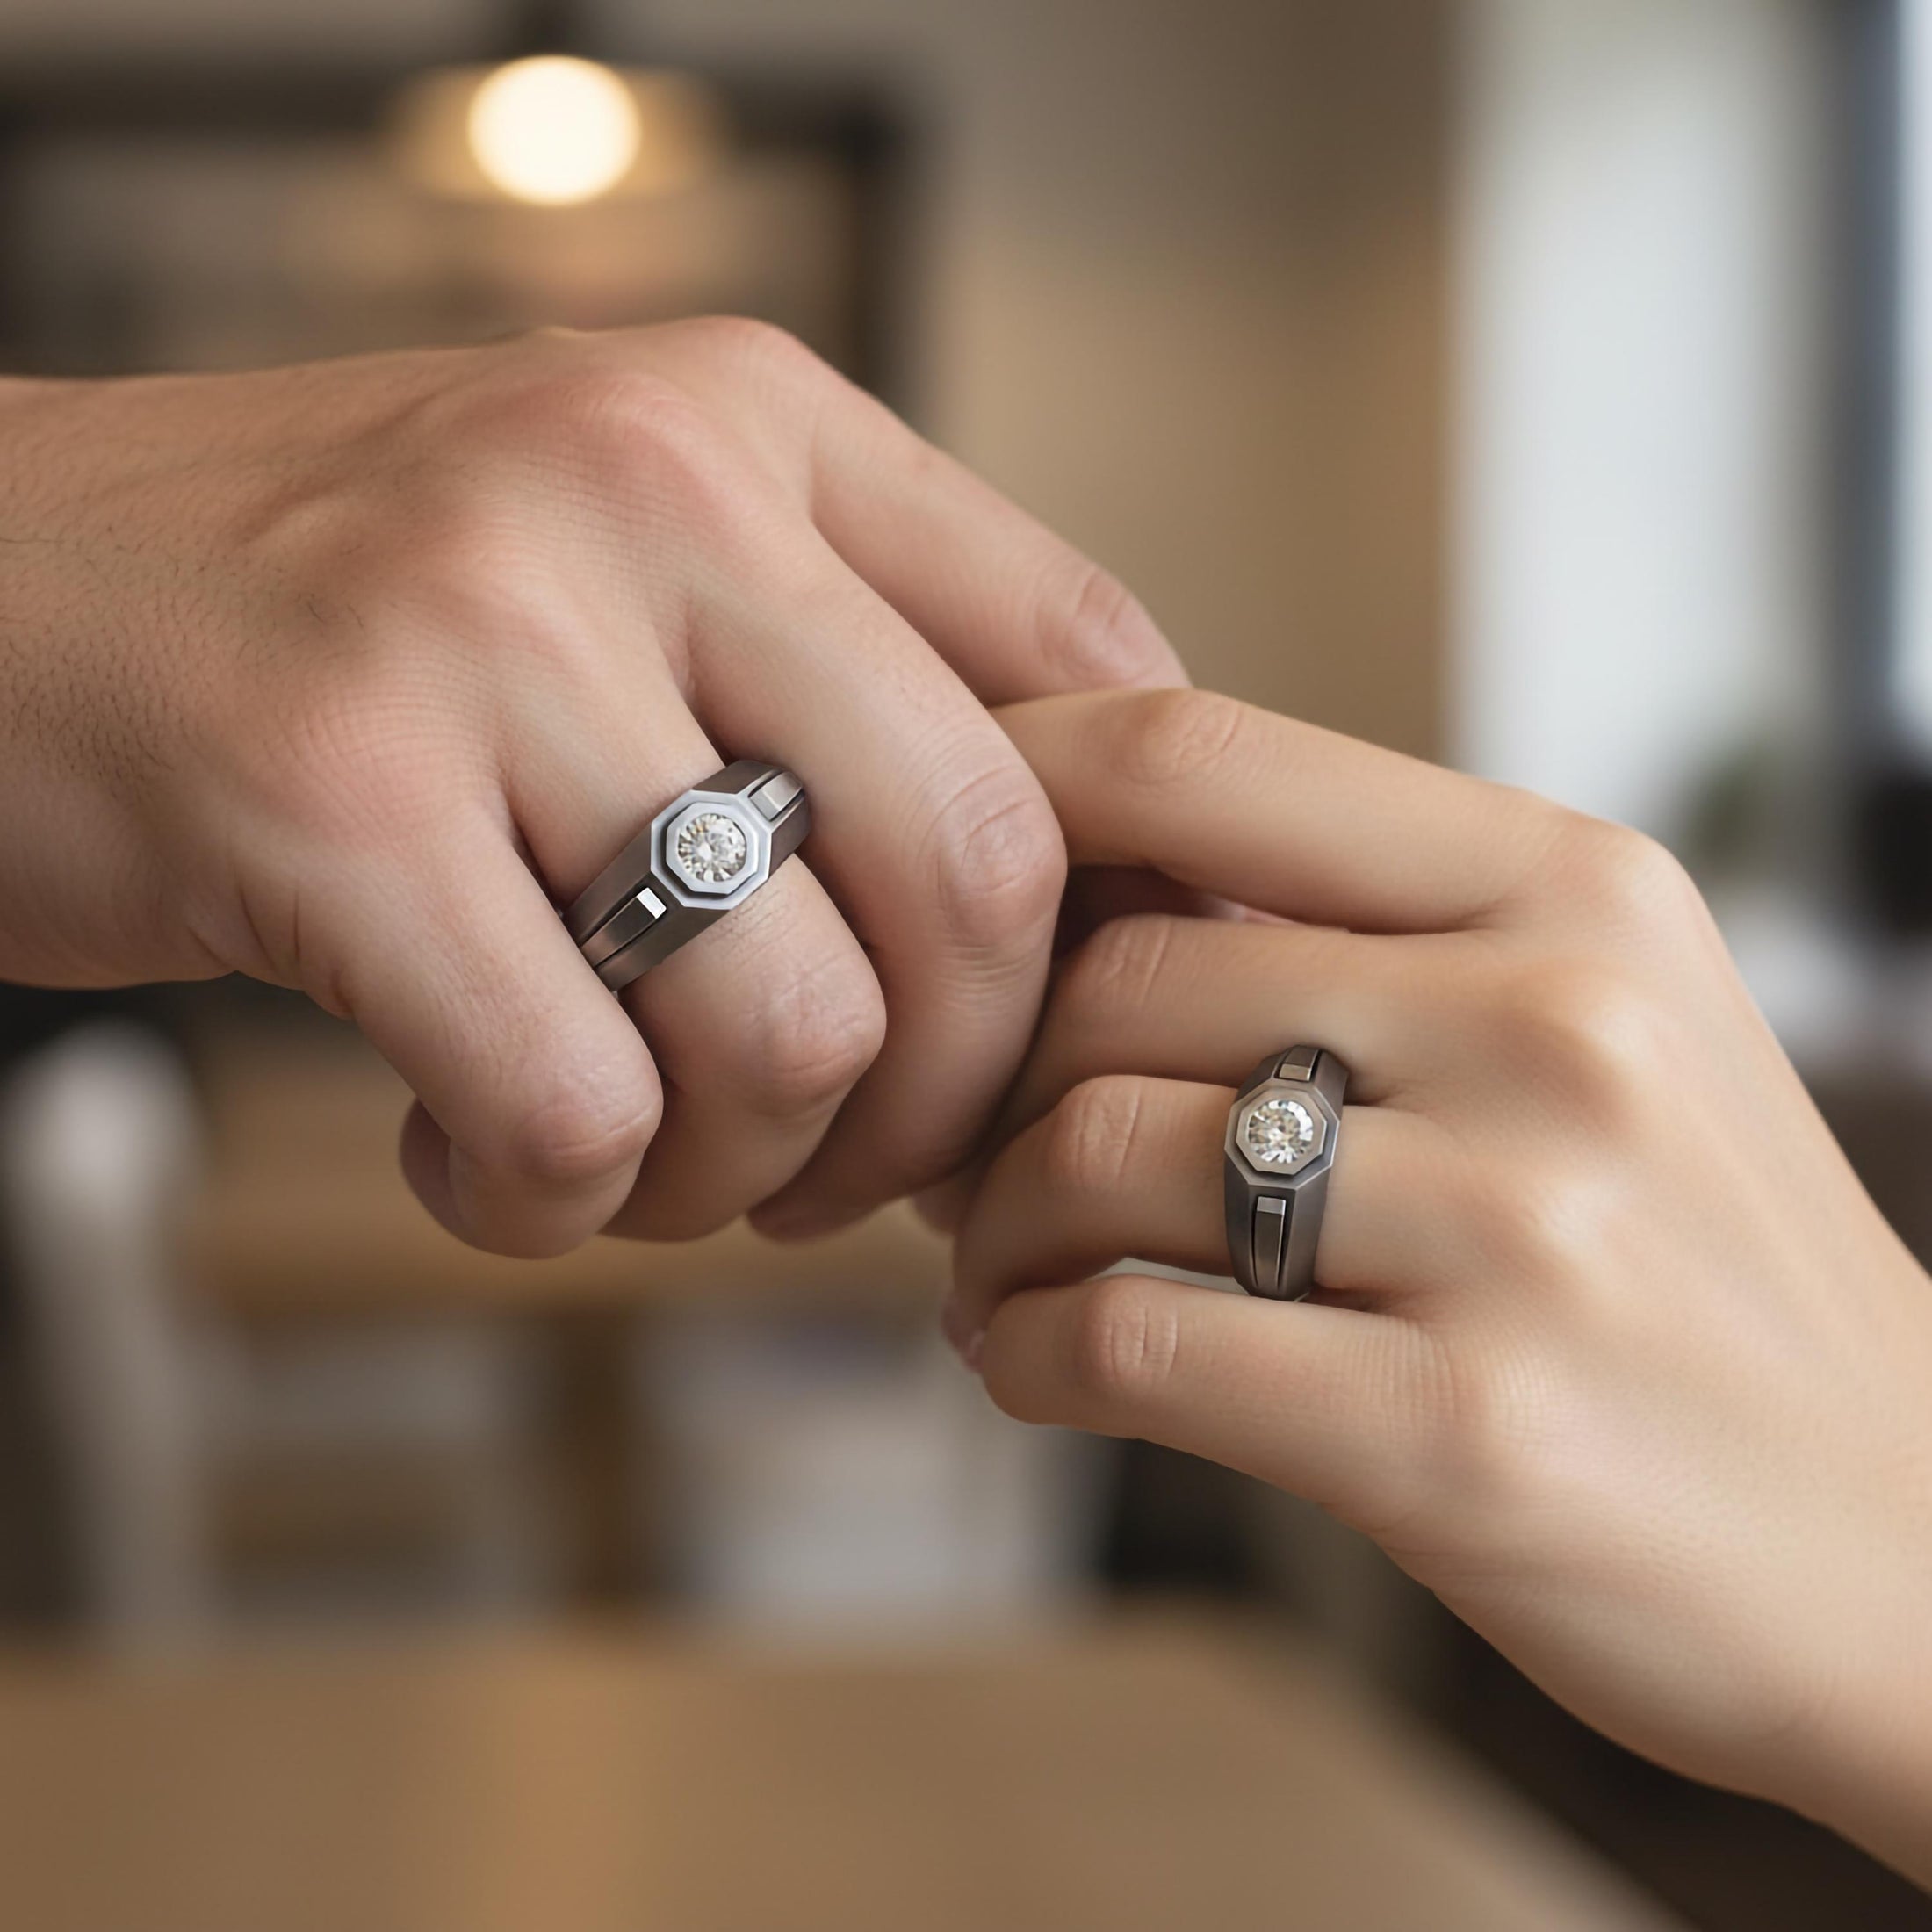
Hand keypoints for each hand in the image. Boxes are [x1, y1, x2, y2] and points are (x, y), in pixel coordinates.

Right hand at [0, 323, 1180, 1255]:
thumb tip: (1065, 919)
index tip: (1037, 1034)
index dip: (1116, 899)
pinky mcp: (327, 793)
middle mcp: (647, 486)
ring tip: (631, 1156)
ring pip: (793, 1025)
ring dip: (736, 1175)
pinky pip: (574, 1108)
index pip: (1095, 668)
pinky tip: (477, 1157)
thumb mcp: (626, 569)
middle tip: (838, 1163)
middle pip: (986, 874)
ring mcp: (483, 627)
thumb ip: (835, 683)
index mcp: (761, 425)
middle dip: (940, 1098)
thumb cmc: (346, 626)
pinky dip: (553, 1201)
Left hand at [945, 689, 1931, 1881]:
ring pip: (1092, 1152)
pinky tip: (1034, 1369)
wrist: (1909, 1544)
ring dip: (988, 1228)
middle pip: (1112, 975)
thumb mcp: (1597, 1024)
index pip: (1198, 754)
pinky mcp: (1465, 1432)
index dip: (1008, 787)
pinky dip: (1026, 1355)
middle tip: (961, 1157)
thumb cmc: (1698, 1265)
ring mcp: (1520, 1230)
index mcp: (1570, 889)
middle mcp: (1555, 1025)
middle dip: (988, 1075)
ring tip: (999, 1276)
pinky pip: (1127, 1342)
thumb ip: (1364, 936)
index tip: (924, 865)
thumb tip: (1075, 885)